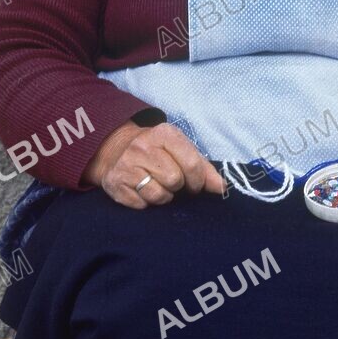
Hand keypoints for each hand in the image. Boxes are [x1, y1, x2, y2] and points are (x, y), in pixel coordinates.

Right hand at [81, 120, 226, 208]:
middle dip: (178, 186)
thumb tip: (222, 188)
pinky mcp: (115, 184)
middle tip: (173, 183)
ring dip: (163, 196)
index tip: (195, 185)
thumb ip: (203, 167)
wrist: (115, 149)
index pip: (192, 163)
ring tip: (158, 186)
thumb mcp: (180, 148)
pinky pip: (141, 205)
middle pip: (175, 180)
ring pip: (158, 195)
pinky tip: (143, 190)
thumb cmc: (157, 150)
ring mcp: (127, 165)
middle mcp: (143, 147)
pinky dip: (146, 202)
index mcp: (164, 134)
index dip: (198, 180)